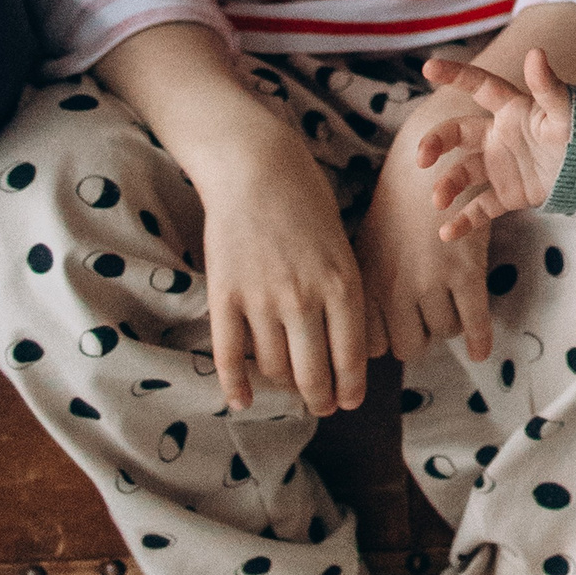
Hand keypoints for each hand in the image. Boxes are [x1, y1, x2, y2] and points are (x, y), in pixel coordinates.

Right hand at [198, 123, 369, 414]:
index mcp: (343, 284)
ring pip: (274, 367)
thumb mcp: (343, 247)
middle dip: (321, 397)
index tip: (350, 401)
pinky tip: (242, 401)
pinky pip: (229, 354)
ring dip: (284, 388)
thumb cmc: (309, 205)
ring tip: (291, 392)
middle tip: (323, 406)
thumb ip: (344, 294)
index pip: (351, 356)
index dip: (350, 386)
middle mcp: (304, 297)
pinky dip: (236, 385)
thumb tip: (347, 345)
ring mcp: (261, 299)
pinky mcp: (224, 295)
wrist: (259, 169)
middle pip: (313, 372)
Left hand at [356, 96, 494, 363]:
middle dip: (417, 337)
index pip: (367, 342)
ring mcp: (428, 281)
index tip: (392, 333)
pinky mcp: (466, 272)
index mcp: (361, 278)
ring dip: (447, 326)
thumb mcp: (365, 241)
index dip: (382, 340)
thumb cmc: (399, 197)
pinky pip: (473, 322)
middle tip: (424, 321)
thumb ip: (364, 286)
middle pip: (405, 346)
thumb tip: (361, 333)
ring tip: (449, 308)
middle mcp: (389, 285)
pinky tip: (480, 352)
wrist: (434, 154)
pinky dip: (478, 341)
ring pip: (440, 334)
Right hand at [416, 50, 573, 239]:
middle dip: (435, 142)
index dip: (456, 75)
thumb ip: (548, 86)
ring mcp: (502, 165)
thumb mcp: (567, 110)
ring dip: (447, 185)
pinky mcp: (509, 194)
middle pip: (458, 133)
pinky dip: (464, 221)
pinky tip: (446, 233)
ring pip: (463, 172)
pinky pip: (481, 207)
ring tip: (439, 201)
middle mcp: (500, 135)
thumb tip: (535, 52)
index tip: (428, 67)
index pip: (479, 86)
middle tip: (422, 158)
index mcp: (513, 109)